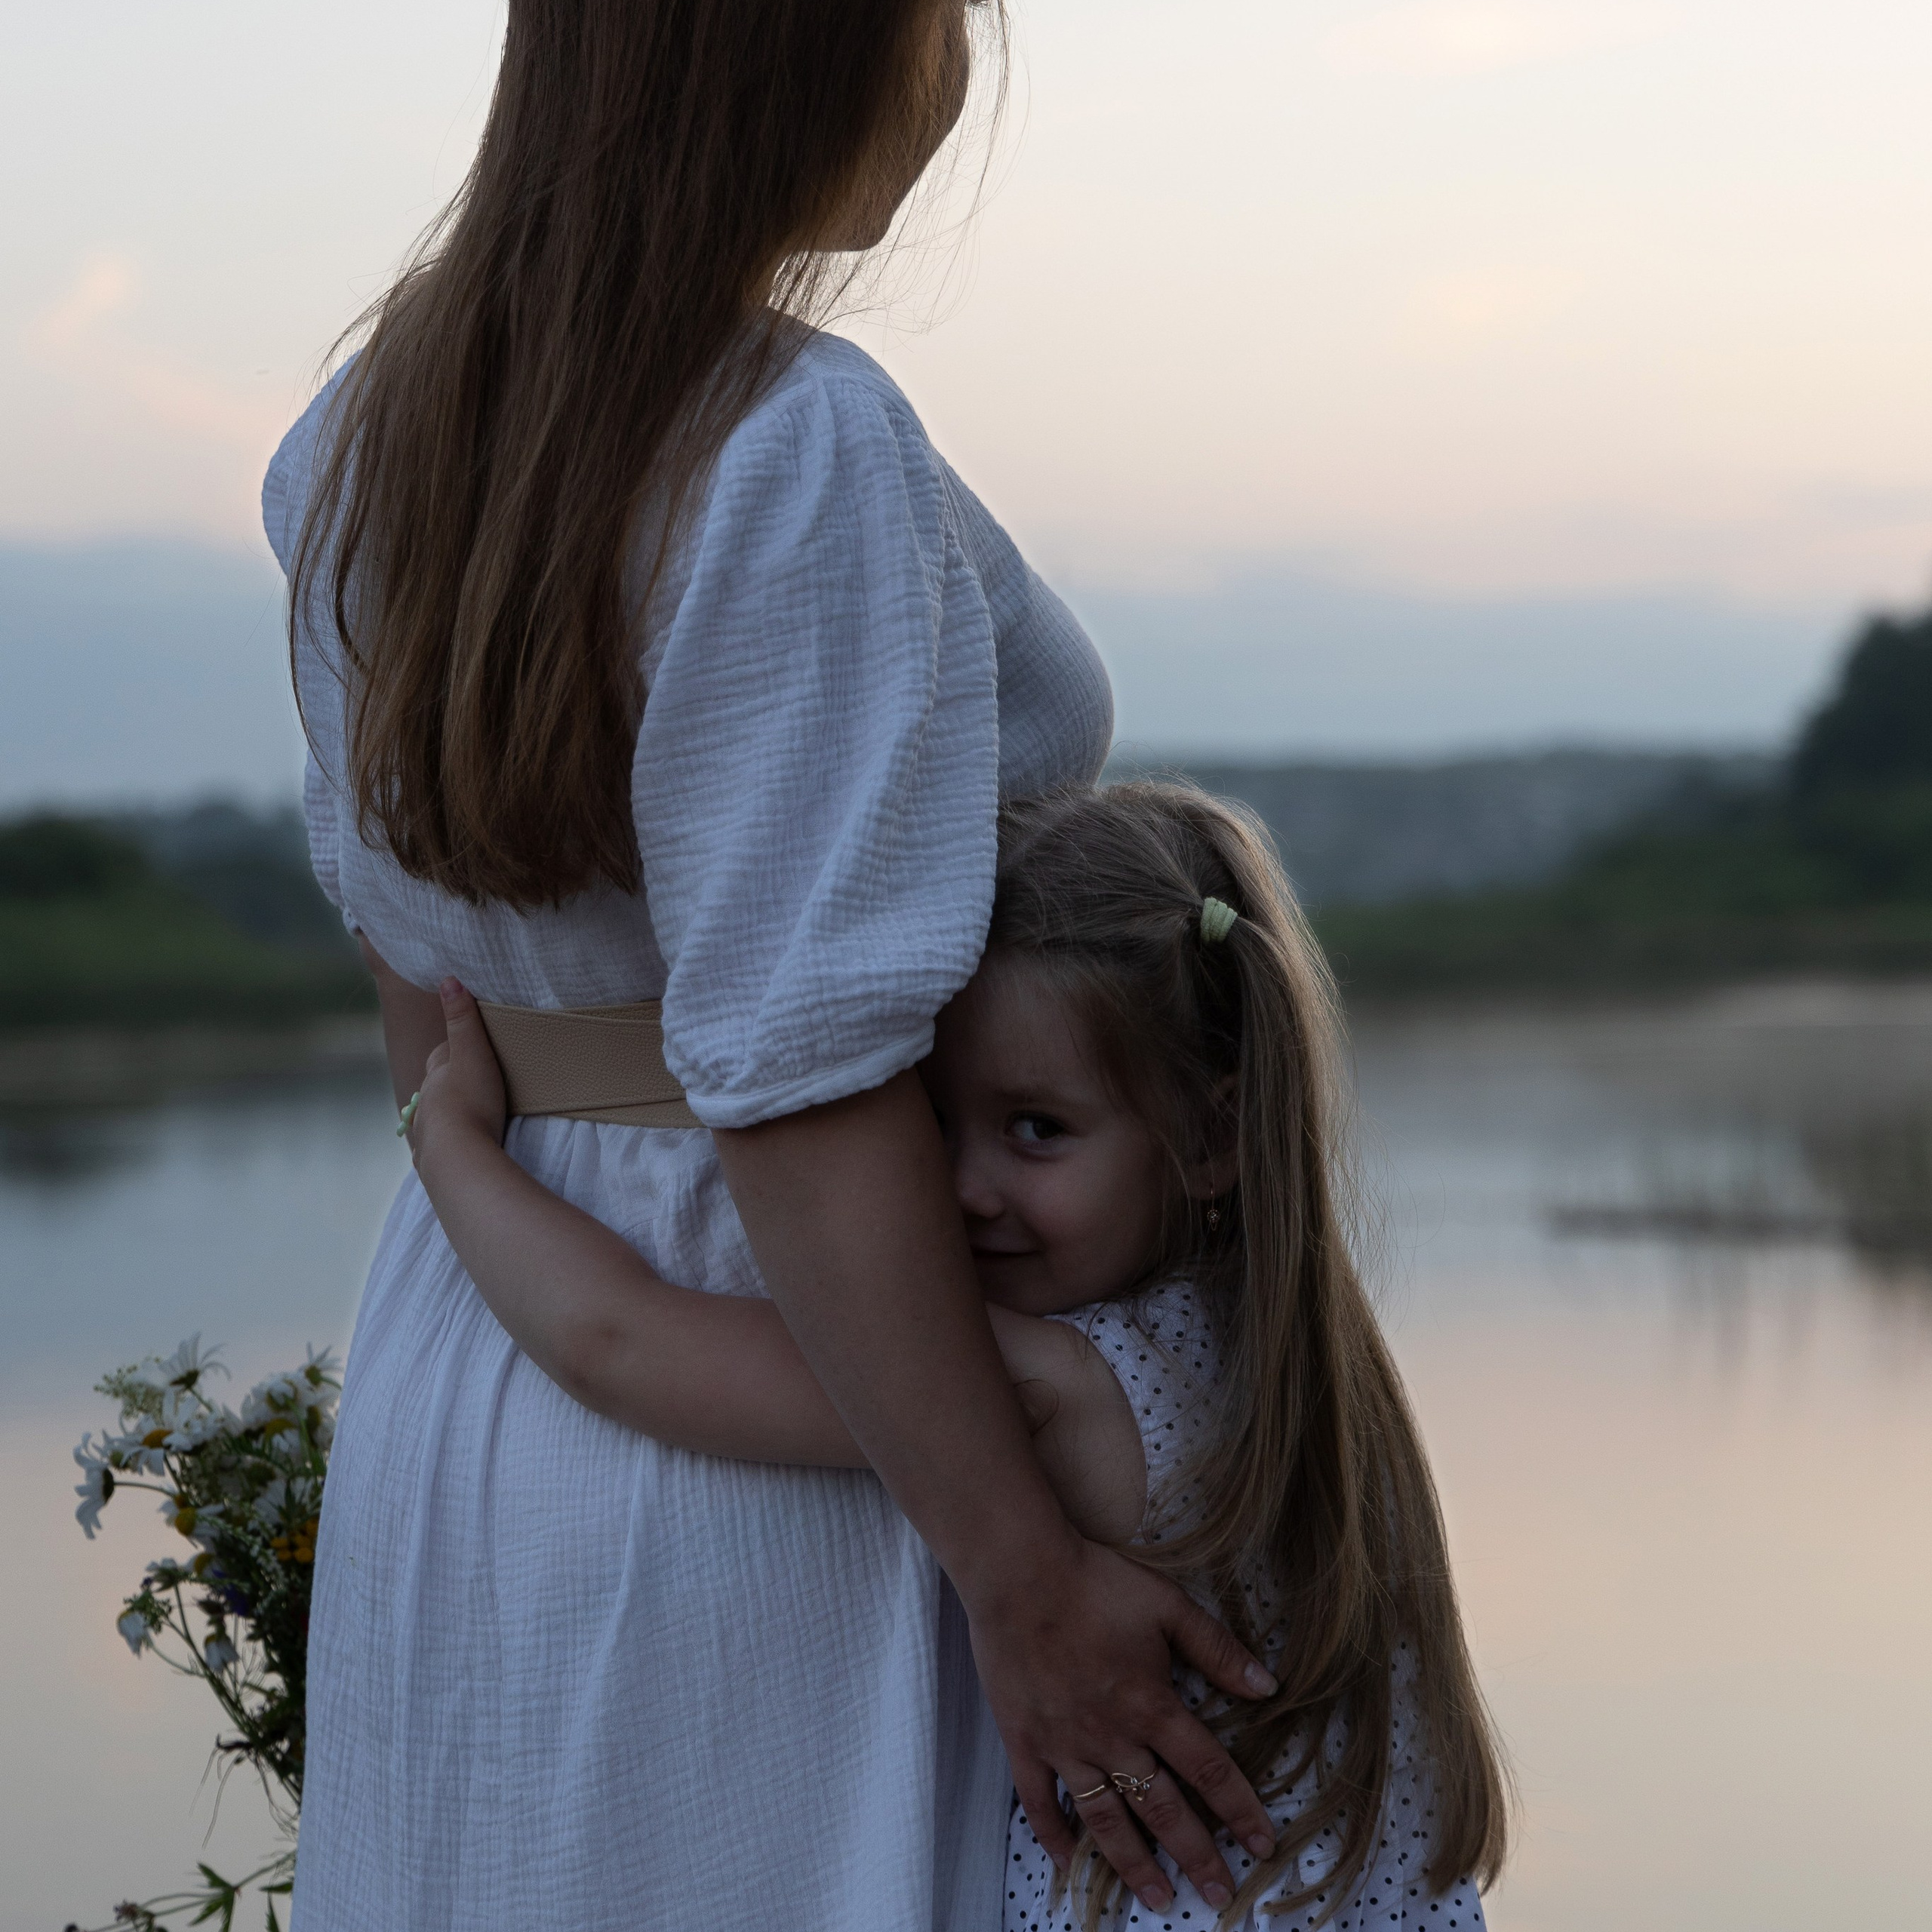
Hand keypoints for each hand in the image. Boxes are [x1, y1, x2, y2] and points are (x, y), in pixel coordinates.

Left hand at [406, 979, 506, 1166]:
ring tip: (460, 1113)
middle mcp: (426, 1100)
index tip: (469, 1044)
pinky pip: (434, 1146)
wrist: (458, 1156)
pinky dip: (440, 1142)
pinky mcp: (432, 1157)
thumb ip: (463, 1019)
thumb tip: (448, 978)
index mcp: (437, 1074)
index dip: (455, 1047)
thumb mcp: (473, 1054)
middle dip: (445, 1079)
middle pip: (434, 1084)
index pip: (443, 1053)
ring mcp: (427, 1130)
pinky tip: (449, 1146)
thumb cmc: (471, 1102)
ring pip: (430, 1115)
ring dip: (442, 1112)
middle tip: (465, 1078)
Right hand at [965, 1532, 1277, 1915]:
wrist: (1019, 1571)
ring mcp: (1065, 1745)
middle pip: (1162, 1808)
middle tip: (1220, 1897)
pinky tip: (1069, 1863)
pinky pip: (1039, 1802)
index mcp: (1151, 1704)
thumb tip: (1269, 1686)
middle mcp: (1112, 1736)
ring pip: (1106, 1820)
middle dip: (1196, 1856)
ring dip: (1135, 1864)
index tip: (1263, 1845)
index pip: (1208, 1770)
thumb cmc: (1094, 1582)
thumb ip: (1217, 1650)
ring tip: (1158, 1899)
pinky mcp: (1024, 1741)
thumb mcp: (1167, 1604)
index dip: (1240, 1810)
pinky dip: (1054, 1836)